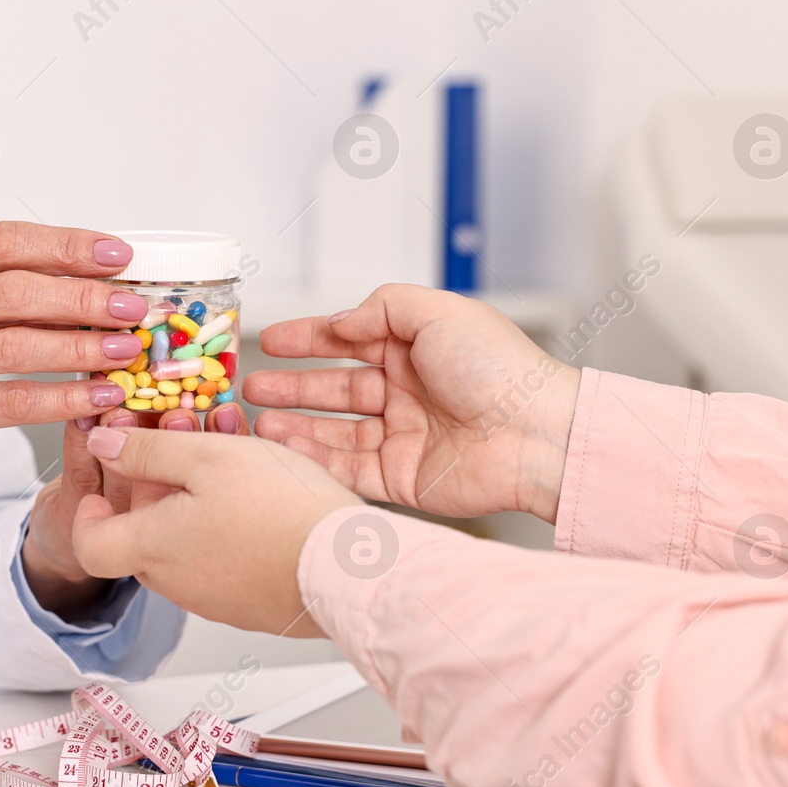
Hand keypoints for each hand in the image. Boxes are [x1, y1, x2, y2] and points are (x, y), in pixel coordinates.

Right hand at [0, 222, 148, 502]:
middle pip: (17, 291)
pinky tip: (97, 395)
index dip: (66, 245)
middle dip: (85, 296)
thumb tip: (78, 275)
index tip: (117, 254)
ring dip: (81, 346)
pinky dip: (62, 398)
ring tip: (126, 349)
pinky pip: (12, 401)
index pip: (5, 242)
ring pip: (18, 345)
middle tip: (133, 305)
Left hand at [70, 425, 359, 634]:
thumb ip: (148, 450)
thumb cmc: (282, 513)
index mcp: (152, 548)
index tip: (104, 485)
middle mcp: (178, 582)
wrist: (350, 570)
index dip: (88, 513)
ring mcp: (218, 599)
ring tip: (238, 454)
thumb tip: (104, 444)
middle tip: (190, 443)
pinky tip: (265, 493)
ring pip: (190, 543)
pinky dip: (233, 524)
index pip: (89, 545)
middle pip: (144, 536)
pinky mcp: (254, 604)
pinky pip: (228, 559)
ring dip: (202, 498)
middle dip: (161, 484)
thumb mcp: (207, 457)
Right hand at [245, 285, 579, 522]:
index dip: (308, 340)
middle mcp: (407, 392)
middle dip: (290, 387)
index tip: (269, 341)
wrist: (537, 436)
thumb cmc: (503, 371)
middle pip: (334, 388)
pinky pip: (348, 469)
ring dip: (295, 425)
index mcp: (416, 350)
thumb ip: (383, 308)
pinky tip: (285, 448)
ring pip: (334, 431)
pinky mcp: (402, 479)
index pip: (349, 341)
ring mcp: (403, 437)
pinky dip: (314, 459)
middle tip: (250, 388)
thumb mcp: (439, 312)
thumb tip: (340, 321)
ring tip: (258, 421)